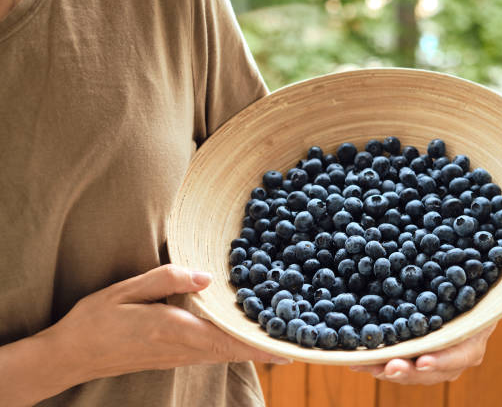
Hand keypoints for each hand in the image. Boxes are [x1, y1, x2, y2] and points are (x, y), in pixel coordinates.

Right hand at [42, 264, 289, 380]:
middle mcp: (181, 348)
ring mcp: (177, 357)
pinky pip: (211, 354)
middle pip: (232, 351)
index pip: (225, 338)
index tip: (287, 347)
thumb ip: (168, 280)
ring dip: (251, 349)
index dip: (258, 344)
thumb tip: (206, 276)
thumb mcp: (126, 290)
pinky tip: (242, 339)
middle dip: (264, 347)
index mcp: (172, 328)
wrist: (72, 355)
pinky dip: (232, 349)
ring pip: (224, 355)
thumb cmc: (97, 319)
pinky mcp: (172, 358)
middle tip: (296, 339)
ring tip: (279, 339)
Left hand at [350, 289, 501, 384]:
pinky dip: (371, 359)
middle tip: (388, 367)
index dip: (442, 361)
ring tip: (365, 363)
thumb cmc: (479, 293)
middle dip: (407, 371)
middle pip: (427, 369)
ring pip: (404, 368)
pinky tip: (352, 356)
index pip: (458, 357)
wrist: (456, 293)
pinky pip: (388, 357)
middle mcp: (446, 354)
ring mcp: (423, 354)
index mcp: (469, 342)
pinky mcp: (403, 348)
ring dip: (384, 368)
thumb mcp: (497, 291)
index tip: (422, 362)